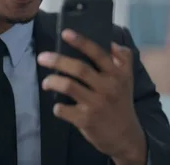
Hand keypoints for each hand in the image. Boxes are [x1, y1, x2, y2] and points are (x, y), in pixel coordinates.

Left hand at [37, 29, 146, 163]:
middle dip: (58, 61)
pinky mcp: (87, 120)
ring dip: (53, 82)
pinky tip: (58, 106)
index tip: (65, 33)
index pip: (98, 54)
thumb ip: (123, 59)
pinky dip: (57, 107)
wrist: (126, 137)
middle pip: (79, 69)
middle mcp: (108, 87)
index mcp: (117, 74)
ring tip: (46, 82)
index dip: (81, 42)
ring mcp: (97, 104)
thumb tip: (112, 43)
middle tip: (42, 57)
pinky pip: (64, 110)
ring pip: (69, 87)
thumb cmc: (121, 103)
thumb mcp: (127, 80)